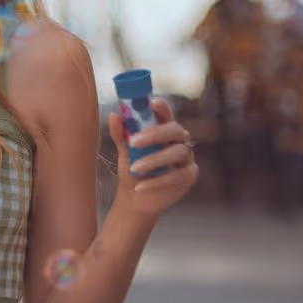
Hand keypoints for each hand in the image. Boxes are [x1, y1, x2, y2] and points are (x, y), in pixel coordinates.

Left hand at [108, 96, 198, 218]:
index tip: (152, 103)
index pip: (166, 114)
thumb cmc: (133, 171)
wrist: (135, 199)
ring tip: (134, 168)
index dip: (162, 107)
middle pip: (175, 130)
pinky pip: (177, 175)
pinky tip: (140, 186)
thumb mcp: (125, 152)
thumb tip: (114, 116)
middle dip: (155, 134)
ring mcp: (186, 158)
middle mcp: (179, 141)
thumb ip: (121, 135)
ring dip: (154, 159)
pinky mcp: (189, 175)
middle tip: (133, 142)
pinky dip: (157, 181)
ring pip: (177, 152)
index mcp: (164, 131)